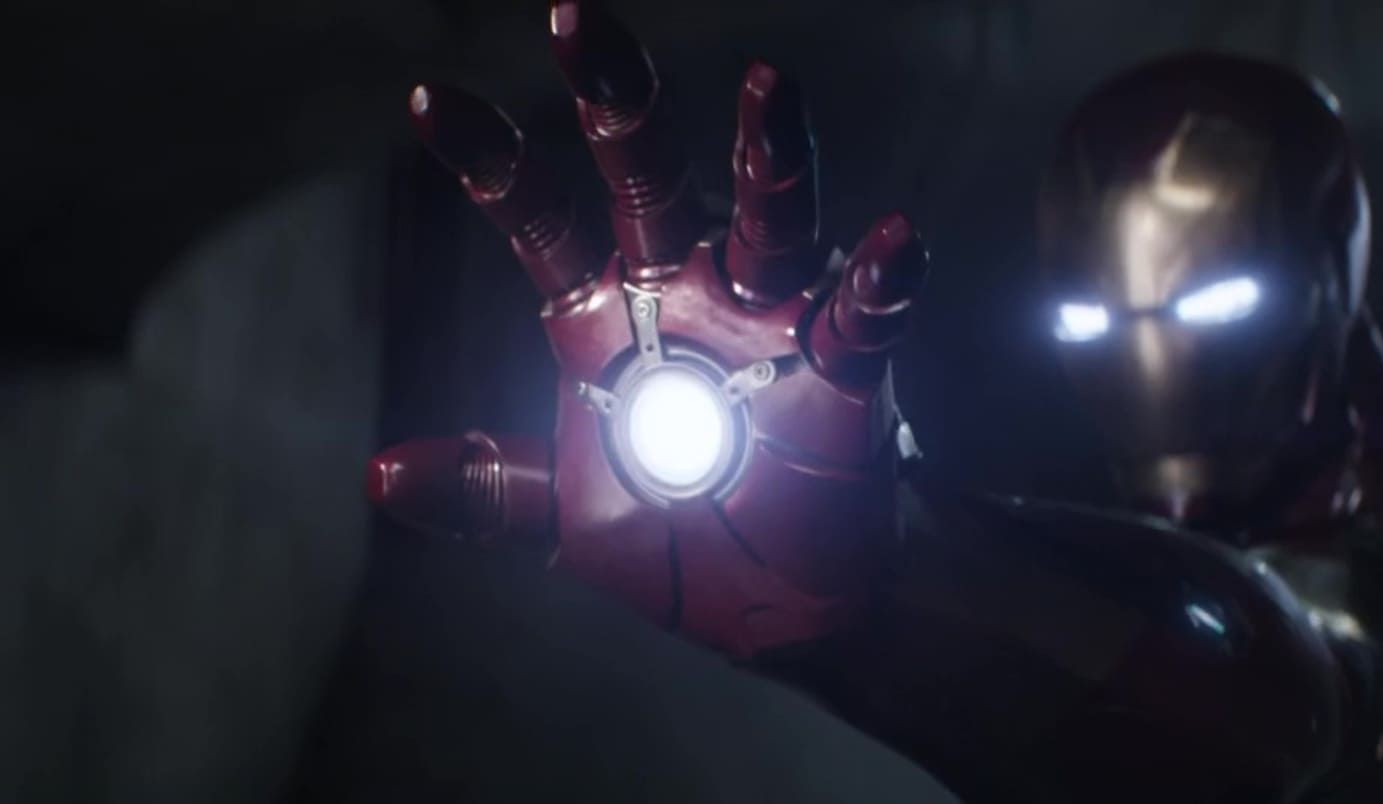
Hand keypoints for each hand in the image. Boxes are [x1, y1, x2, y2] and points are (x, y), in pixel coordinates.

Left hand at [367, 0, 928, 658]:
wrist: (787, 605)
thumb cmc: (683, 538)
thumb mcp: (573, 518)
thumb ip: (495, 488)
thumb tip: (381, 476)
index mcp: (605, 316)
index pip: (540, 220)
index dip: (493, 164)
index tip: (431, 103)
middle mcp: (687, 291)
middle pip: (648, 178)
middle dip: (617, 100)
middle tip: (573, 20)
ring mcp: (770, 317)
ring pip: (770, 216)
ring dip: (771, 154)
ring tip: (770, 85)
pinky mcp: (847, 363)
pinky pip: (864, 314)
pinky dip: (881, 280)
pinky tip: (895, 239)